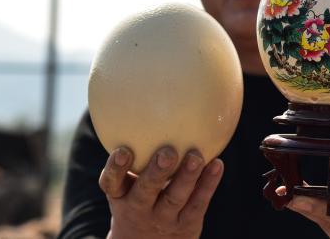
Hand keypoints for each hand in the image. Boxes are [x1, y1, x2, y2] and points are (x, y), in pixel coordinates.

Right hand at [98, 146, 222, 238]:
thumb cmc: (138, 199)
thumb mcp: (127, 185)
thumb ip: (133, 153)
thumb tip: (145, 102)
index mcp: (121, 196)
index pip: (111, 183)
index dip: (116, 169)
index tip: (123, 150)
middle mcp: (138, 209)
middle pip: (145, 191)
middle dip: (156, 172)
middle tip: (168, 152)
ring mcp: (163, 219)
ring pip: (175, 198)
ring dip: (187, 177)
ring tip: (197, 156)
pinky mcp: (186, 225)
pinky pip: (198, 203)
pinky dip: (208, 184)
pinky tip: (217, 164)